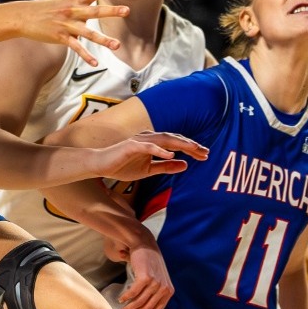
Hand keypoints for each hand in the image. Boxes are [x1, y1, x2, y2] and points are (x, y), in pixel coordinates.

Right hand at [15, 0, 131, 65]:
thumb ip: (78, 0)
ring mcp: (67, 25)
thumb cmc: (45, 8)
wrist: (24, 16)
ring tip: (117, 45)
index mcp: (75, 0)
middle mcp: (72, 11)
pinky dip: (86, 56)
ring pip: (88, 33)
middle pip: (95, 11)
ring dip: (103, 40)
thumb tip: (90, 0)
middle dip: (111, 11)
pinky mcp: (61, 37)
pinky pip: (76, 48)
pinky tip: (95, 63)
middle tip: (127, 10)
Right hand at [83, 131, 208, 181]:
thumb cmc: (122, 165)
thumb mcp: (148, 170)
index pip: (176, 143)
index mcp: (154, 143)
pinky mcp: (130, 145)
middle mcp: (149, 138)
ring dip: (180, 144)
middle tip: (206, 152)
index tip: (205, 155)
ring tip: (193, 150)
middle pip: (174, 139)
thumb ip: (165, 167)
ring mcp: (140, 140)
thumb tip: (185, 165)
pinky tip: (171, 155)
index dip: (191, 148)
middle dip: (191, 145)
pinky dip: (160, 150)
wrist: (101, 165)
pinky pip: (148, 146)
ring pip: (164, 139)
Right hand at [113, 241, 173, 308]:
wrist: (145, 244)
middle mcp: (164, 288)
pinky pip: (134, 292)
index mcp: (168, 291)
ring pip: (139, 302)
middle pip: (147, 308)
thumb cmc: (149, 263)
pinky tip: (121, 300)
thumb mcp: (157, 279)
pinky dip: (126, 297)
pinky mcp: (146, 277)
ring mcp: (155, 283)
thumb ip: (153, 293)